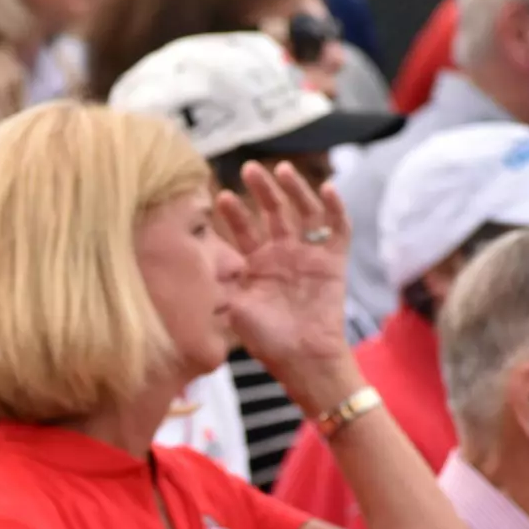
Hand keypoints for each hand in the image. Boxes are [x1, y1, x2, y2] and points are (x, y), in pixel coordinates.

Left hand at [215, 161, 352, 390]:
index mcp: (256, 264)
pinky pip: (338, 228)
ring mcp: (309, 254)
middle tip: (249, 168)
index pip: (243, 230)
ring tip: (282, 169)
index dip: (234, 213)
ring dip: (295, 189)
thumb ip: (219, 285)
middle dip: (262, 190)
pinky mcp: (333, 261)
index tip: (219, 197)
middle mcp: (282, 254)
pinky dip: (335, 207)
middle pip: (273, 212)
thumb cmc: (266, 340)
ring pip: (304, 211)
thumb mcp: (233, 309)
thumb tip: (190, 267)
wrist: (302, 360)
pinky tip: (327, 187)